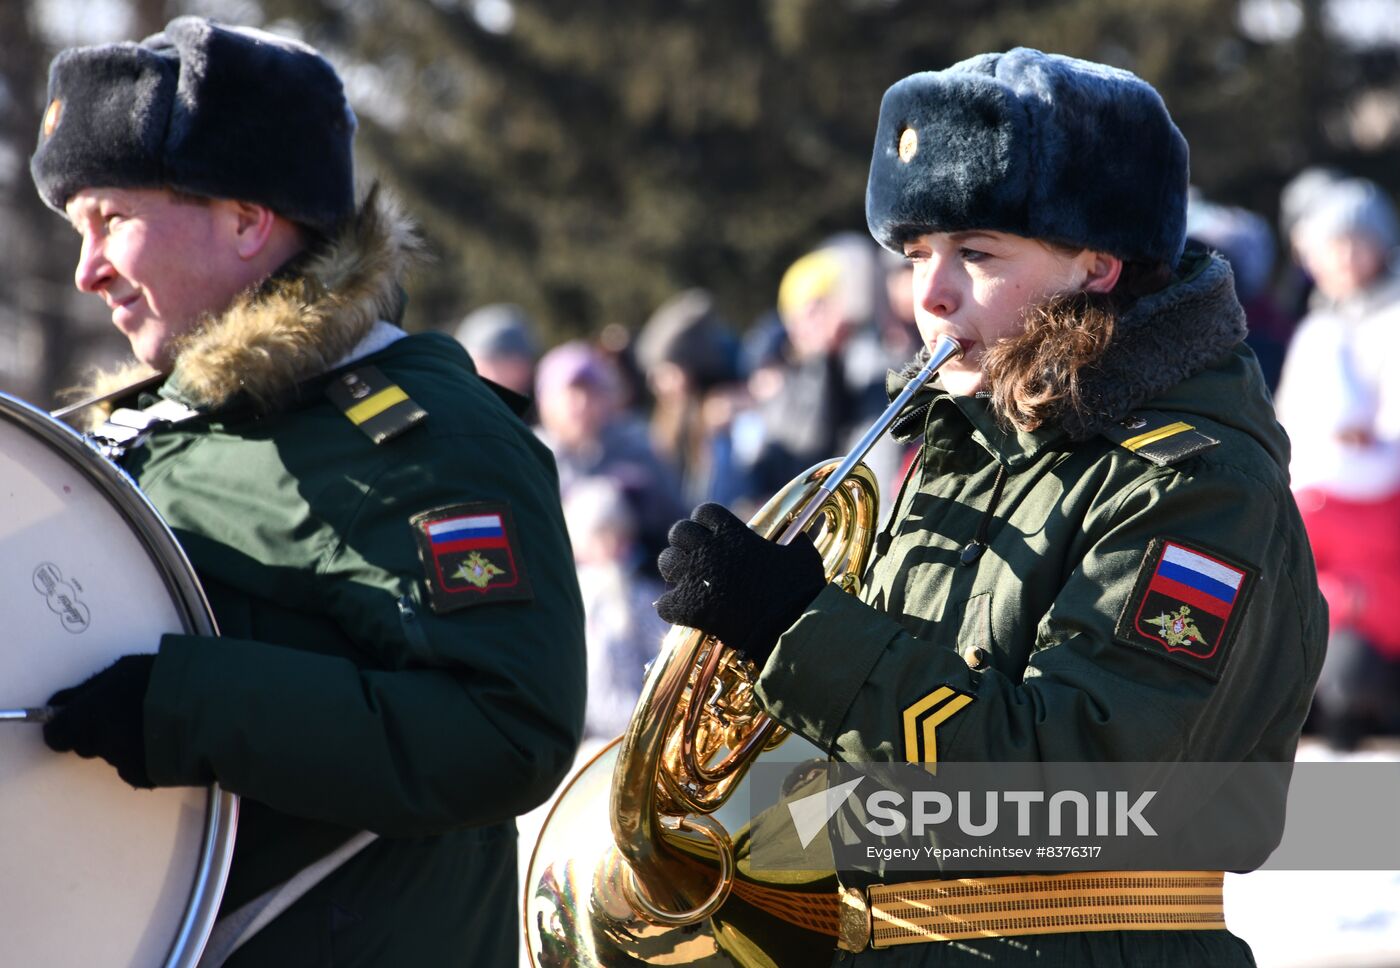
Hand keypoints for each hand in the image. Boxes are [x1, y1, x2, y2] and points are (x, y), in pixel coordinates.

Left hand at [43, 654, 156, 788]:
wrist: (211, 706)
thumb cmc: (165, 678)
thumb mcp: (124, 670)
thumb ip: (89, 690)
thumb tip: (61, 704)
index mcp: (88, 716)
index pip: (57, 734)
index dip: (63, 728)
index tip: (72, 722)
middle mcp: (101, 743)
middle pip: (86, 745)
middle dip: (99, 732)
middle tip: (127, 713)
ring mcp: (125, 763)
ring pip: (114, 755)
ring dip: (127, 742)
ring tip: (157, 722)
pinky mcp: (147, 778)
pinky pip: (137, 768)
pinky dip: (146, 756)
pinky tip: (168, 739)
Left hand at [655, 503, 825, 667]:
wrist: (787, 629)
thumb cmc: (798, 592)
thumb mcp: (803, 555)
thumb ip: (795, 540)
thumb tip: (798, 536)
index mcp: (733, 534)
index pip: (705, 511)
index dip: (708, 522)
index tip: (713, 534)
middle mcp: (708, 550)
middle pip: (678, 531)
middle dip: (686, 542)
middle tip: (697, 558)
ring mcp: (694, 578)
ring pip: (666, 562)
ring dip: (676, 571)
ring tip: (690, 583)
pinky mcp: (687, 608)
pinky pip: (665, 603)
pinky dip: (674, 609)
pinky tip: (688, 613)